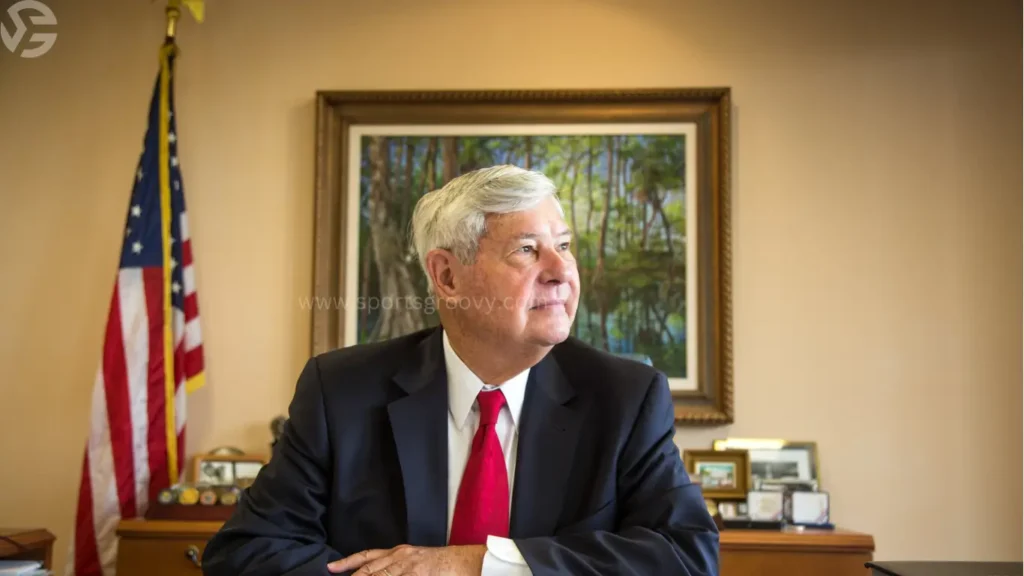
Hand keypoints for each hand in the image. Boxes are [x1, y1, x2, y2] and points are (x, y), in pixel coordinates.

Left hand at [327, 544, 485, 575]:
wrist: (468, 563)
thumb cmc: (446, 565)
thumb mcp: (418, 561)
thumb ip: (400, 567)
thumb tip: (383, 570)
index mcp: (400, 552)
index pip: (368, 557)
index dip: (348, 563)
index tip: (332, 568)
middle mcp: (400, 557)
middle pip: (368, 569)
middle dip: (350, 574)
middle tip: (332, 573)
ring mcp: (407, 567)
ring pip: (376, 575)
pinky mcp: (416, 574)